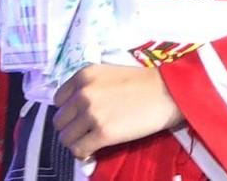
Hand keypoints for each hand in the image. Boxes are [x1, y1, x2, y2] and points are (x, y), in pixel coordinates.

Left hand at [52, 63, 182, 160]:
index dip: (68, 110)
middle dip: (71, 127)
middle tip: (86, 130)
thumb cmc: (143, 82)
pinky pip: (79, 150)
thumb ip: (89, 86)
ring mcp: (92, 114)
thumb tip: (74, 108)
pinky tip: (94, 149)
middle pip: (60, 121)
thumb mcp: (108, 74)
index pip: (58, 100)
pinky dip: (84, 153)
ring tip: (91, 140)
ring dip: (77, 141)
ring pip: (66, 138)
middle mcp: (83, 93)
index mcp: (84, 75)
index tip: (79, 116)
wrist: (168, 92)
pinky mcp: (103, 133)